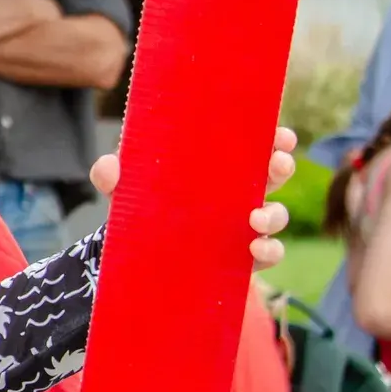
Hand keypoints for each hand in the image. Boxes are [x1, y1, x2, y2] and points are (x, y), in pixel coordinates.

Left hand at [87, 127, 296, 270]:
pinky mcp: (242, 256)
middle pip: (274, 174)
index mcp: (218, 167)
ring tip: (255, 218)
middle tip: (276, 163)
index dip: (274, 139)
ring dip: (273, 214)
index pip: (254, 146)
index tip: (279, 135)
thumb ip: (112, 176)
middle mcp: (239, 193)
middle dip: (281, 166)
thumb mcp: (125, 190)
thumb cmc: (143, 206)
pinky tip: (255, 249)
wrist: (138, 252)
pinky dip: (269, 251)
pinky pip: (269, 253)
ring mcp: (244, 225)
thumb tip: (108, 167)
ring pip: (276, 214)